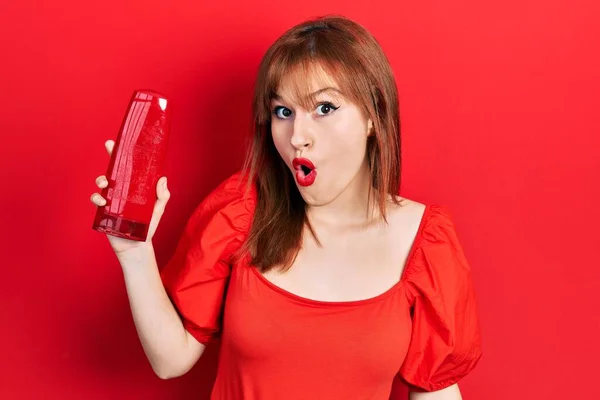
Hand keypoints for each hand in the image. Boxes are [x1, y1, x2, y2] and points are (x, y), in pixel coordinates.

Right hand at [90, 140, 170, 255]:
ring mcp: (111, 199)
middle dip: (109, 159)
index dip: (119, 155)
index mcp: (133, 187)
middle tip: (109, 152)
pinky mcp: (103, 211)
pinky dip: (97, 198)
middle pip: (112, 171)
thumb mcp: (158, 209)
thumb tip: (163, 178)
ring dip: (101, 180)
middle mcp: (121, 190)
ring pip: (101, 184)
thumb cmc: (148, 226)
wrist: (138, 245)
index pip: (126, 168)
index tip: (114, 143)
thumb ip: (162, 196)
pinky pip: (96, 200)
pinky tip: (103, 201)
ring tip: (105, 184)